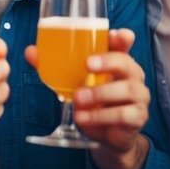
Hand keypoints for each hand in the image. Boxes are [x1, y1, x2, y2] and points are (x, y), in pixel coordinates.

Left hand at [27, 28, 150, 168]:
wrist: (105, 134)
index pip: (124, 44)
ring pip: (126, 89)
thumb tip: (31, 51)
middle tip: (87, 64)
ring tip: (77, 98)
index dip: (122, 38)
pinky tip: (83, 117)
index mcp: (118, 61)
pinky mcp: (137, 117)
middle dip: (108, 62)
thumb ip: (54, 66)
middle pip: (127, 63)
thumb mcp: (74, 82)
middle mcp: (132, 75)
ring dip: (100, 93)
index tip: (115, 34)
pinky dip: (101, 115)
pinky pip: (124, 114)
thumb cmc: (92, 101)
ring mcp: (138, 96)